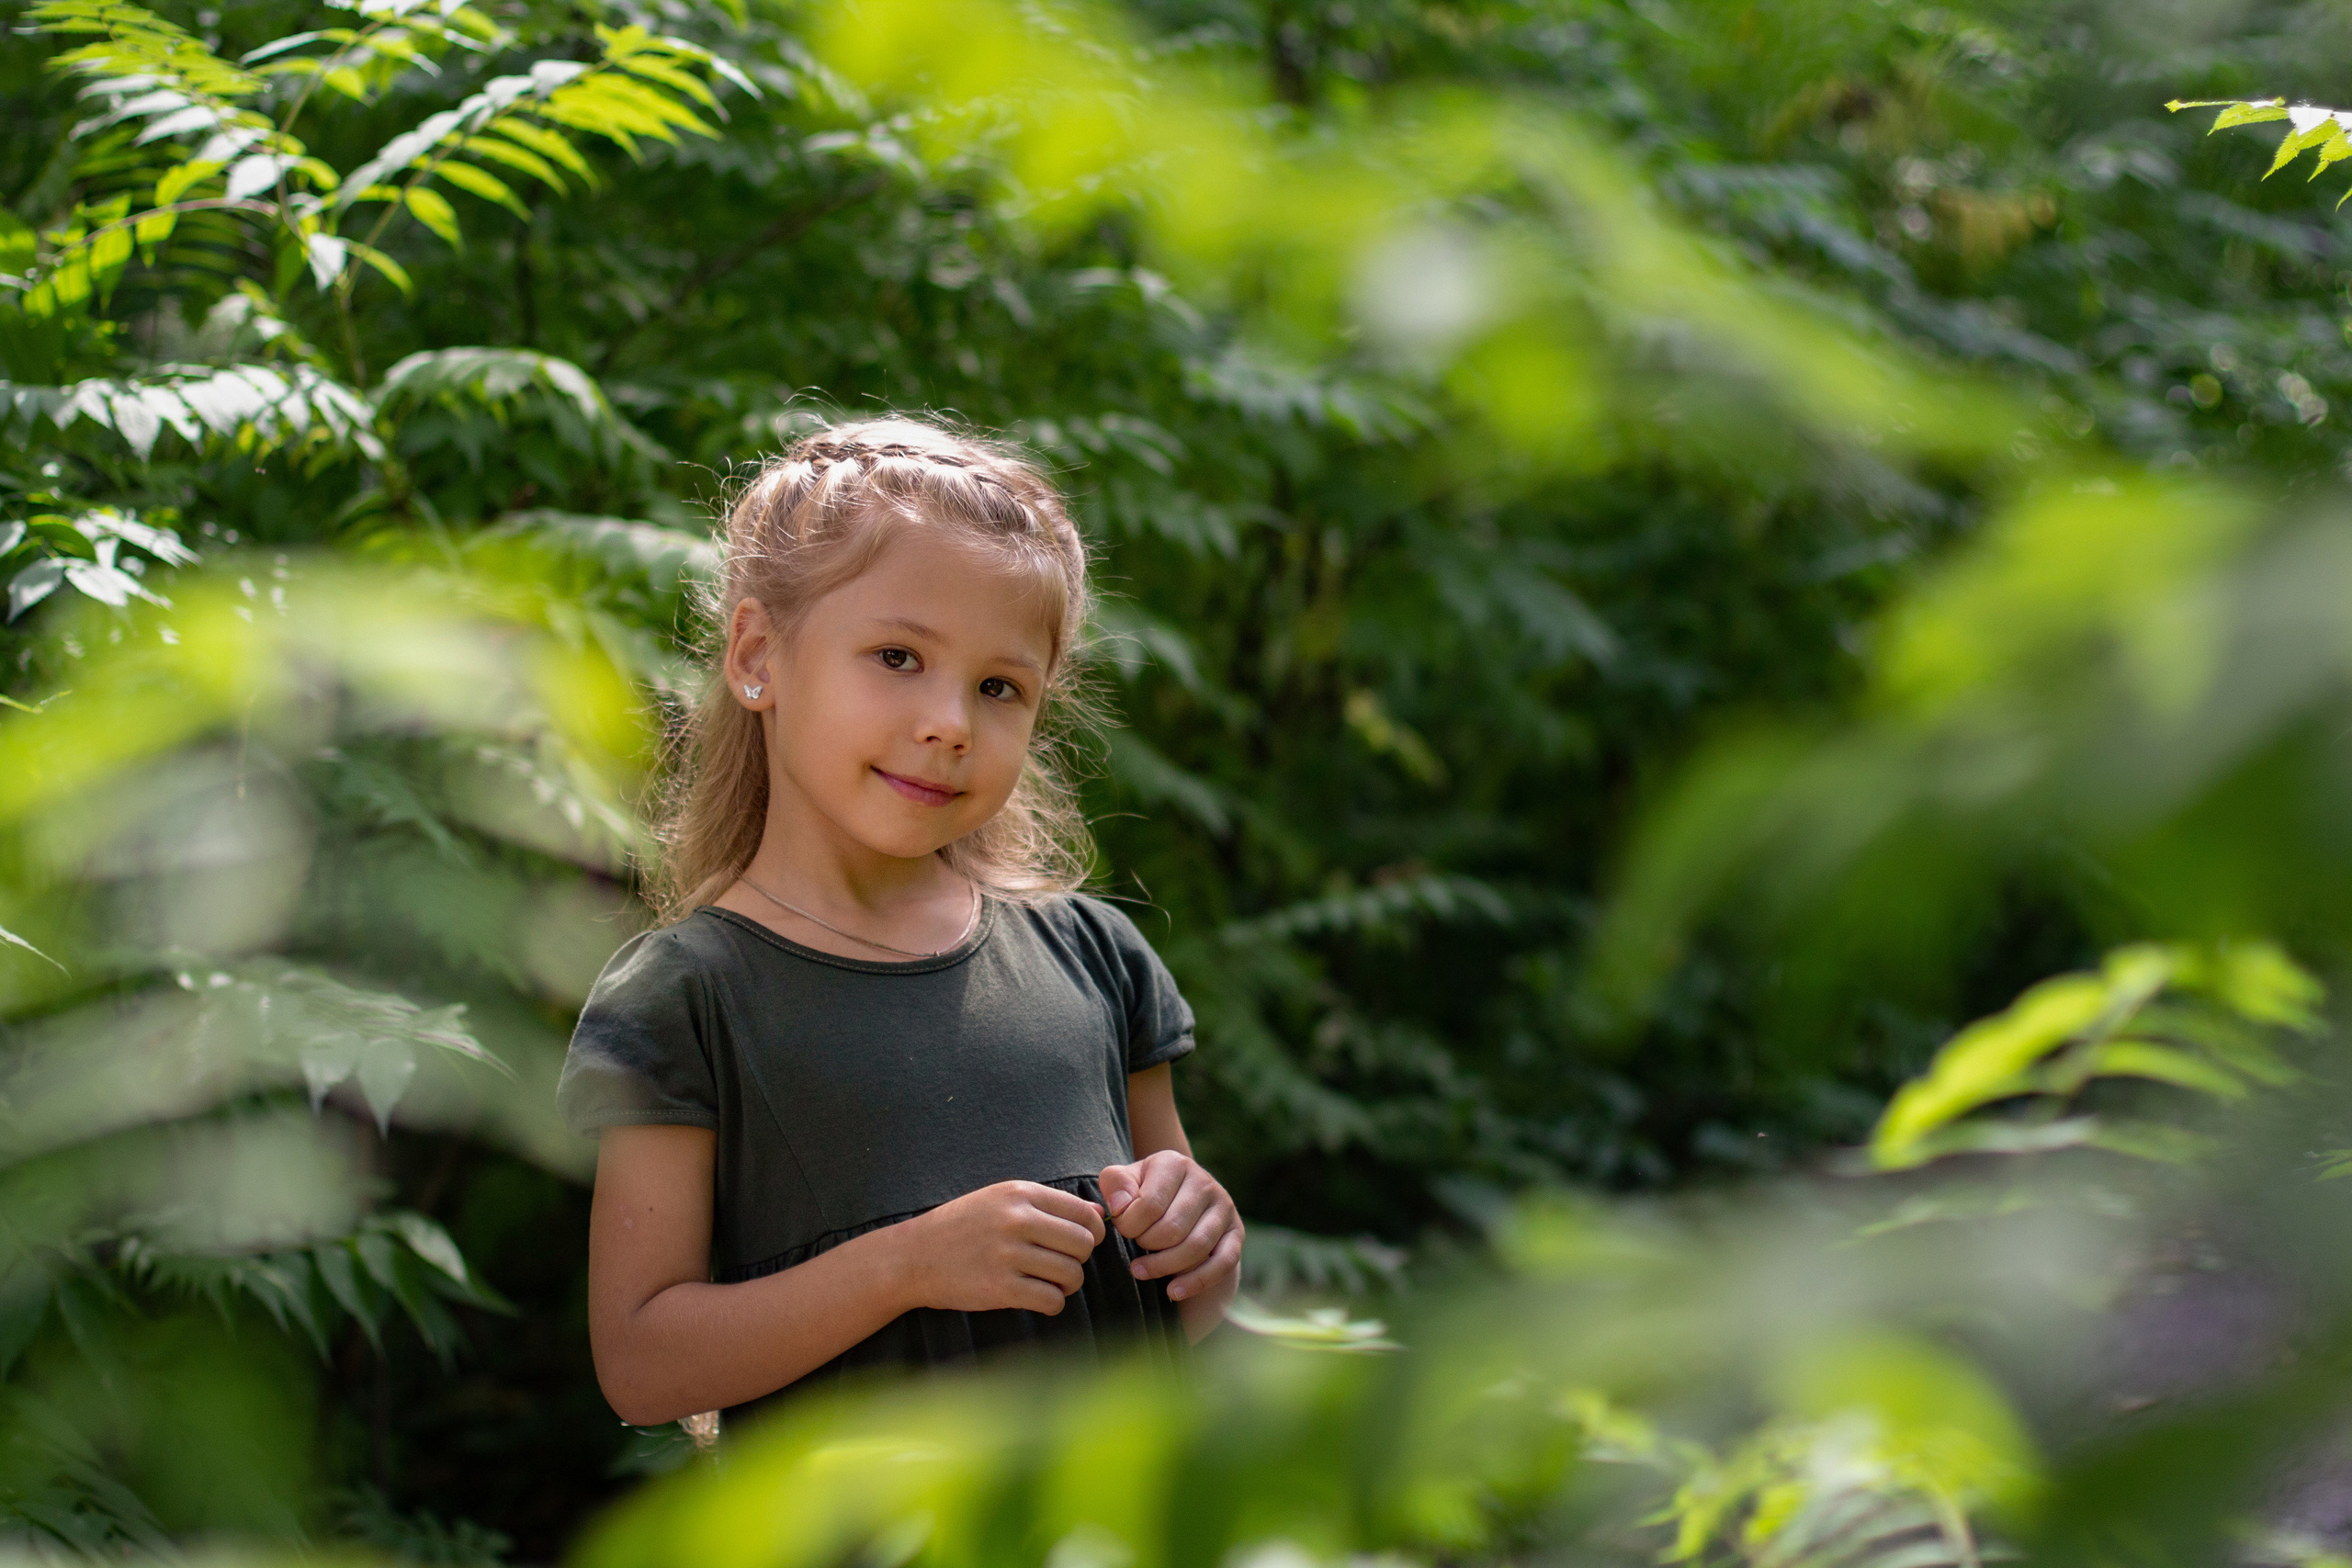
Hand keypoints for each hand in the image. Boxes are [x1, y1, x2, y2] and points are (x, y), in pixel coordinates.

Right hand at [900, 1181, 1106, 1315]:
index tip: (1079, 1244)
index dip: (1092, 1232)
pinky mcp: (1000, 1288)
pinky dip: (1053, 1304)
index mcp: (1020, 1194)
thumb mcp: (1000, 1200)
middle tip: (1061, 1266)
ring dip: (1067, 1285)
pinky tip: (1039, 1299)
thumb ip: (1048, 1205)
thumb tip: (1099, 1213)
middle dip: (1080, 1260)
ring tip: (1049, 1283)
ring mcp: (1008, 1255)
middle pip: (1083, 1244)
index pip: (1083, 1212)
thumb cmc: (962, 1227)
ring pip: (1072, 1274)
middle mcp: (1017, 1220)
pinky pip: (1051, 1300)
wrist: (913, 1256)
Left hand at [1098, 1151, 1242, 1304]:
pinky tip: (1172, 1291)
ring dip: (1163, 1266)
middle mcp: (1205, 1182)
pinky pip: (1222, 1263)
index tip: (1123, 1229)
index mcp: (1175, 1164)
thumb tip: (1121, 1207)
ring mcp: (1224, 1207)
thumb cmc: (1145, 1191)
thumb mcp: (1125, 1181)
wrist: (1179, 1199)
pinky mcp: (1236, 1232)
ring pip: (1195, 1248)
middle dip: (1146, 1245)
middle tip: (1136, 1247)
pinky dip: (1196, 1282)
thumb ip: (1115, 1185)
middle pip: (1172, 1229)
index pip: (1149, 1205)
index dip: (1129, 1226)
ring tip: (1140, 1270)